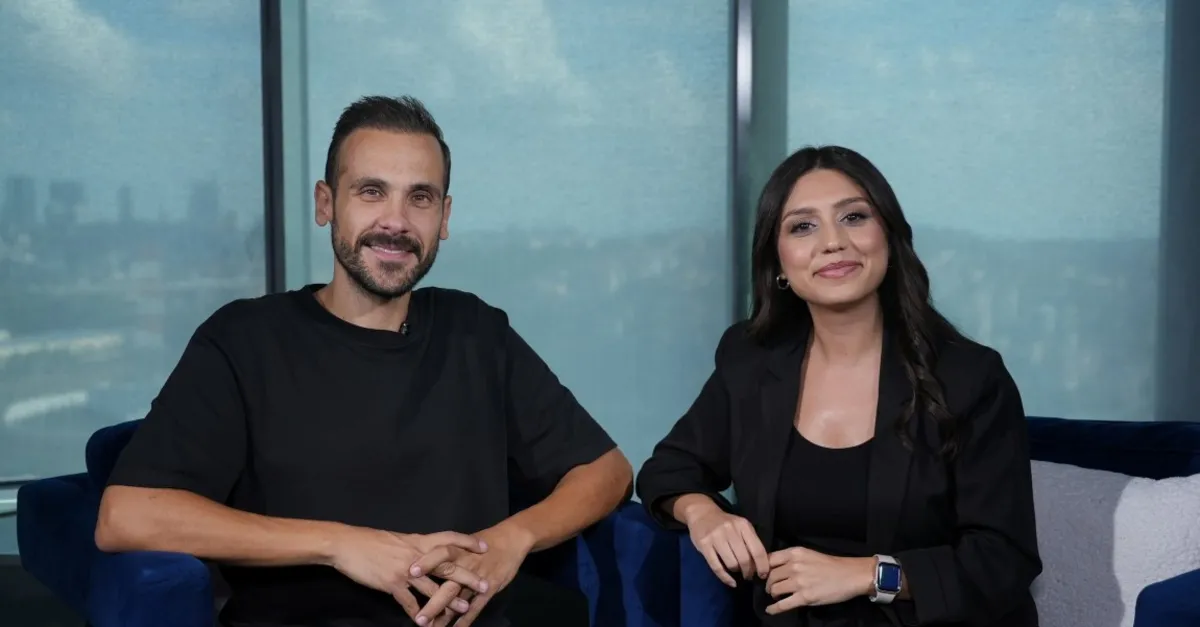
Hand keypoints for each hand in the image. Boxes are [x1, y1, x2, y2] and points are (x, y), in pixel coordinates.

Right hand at [327, 526, 489, 620]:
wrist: (347, 544)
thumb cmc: (371, 541)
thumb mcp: (399, 539)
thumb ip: (415, 546)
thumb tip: (428, 552)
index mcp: (418, 541)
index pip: (449, 538)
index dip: (467, 542)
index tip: (485, 547)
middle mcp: (416, 555)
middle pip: (448, 566)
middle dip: (468, 576)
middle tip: (484, 585)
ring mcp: (405, 571)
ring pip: (433, 587)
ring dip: (450, 600)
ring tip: (465, 608)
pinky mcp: (392, 584)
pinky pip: (409, 602)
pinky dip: (419, 614)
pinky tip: (426, 623)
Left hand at [413, 522, 533, 626]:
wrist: (512, 539)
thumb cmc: (484, 540)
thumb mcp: (464, 542)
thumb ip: (446, 552)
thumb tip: (420, 560)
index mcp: (458, 550)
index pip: (440, 554)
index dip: (426, 562)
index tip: (410, 573)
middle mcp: (466, 564)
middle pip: (448, 584)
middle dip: (433, 603)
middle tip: (419, 619)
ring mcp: (478, 578)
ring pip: (460, 599)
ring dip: (445, 615)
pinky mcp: (489, 588)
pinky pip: (476, 607)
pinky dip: (465, 620)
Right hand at [680, 498, 768, 586]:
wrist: (702, 514)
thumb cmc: (725, 523)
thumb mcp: (741, 527)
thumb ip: (750, 542)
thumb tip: (760, 565)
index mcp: (743, 525)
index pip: (757, 550)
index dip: (762, 566)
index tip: (763, 575)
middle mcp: (730, 530)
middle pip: (744, 559)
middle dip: (749, 571)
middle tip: (748, 575)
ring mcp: (716, 537)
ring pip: (731, 564)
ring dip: (736, 572)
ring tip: (737, 571)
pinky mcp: (704, 545)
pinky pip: (717, 567)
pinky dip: (725, 578)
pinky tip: (731, 582)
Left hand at [764, 546, 874, 613]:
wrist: (850, 575)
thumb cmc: (830, 564)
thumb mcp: (808, 554)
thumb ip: (791, 559)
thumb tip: (775, 567)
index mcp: (794, 553)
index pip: (769, 559)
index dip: (763, 568)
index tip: (763, 574)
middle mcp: (794, 566)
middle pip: (770, 576)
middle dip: (768, 583)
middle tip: (771, 587)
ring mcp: (799, 582)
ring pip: (774, 589)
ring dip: (773, 594)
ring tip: (776, 596)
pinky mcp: (805, 597)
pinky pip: (783, 604)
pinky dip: (774, 608)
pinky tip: (770, 610)